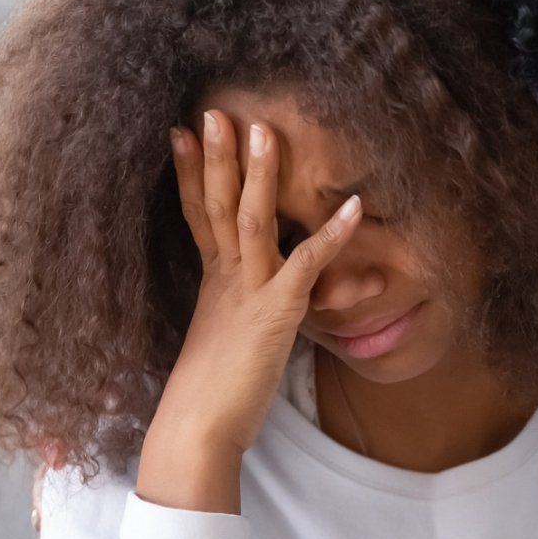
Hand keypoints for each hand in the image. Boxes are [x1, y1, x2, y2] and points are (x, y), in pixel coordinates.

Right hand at [152, 110, 361, 461]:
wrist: (197, 428)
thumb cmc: (209, 395)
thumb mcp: (222, 342)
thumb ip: (234, 314)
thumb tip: (242, 309)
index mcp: (210, 282)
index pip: (196, 214)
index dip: (191, 172)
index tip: (182, 131)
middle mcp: (224, 278)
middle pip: (216, 204)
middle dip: (218, 156)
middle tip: (217, 110)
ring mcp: (248, 291)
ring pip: (251, 219)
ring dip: (260, 174)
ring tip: (265, 130)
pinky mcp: (275, 312)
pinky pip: (306, 263)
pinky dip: (332, 234)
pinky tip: (354, 207)